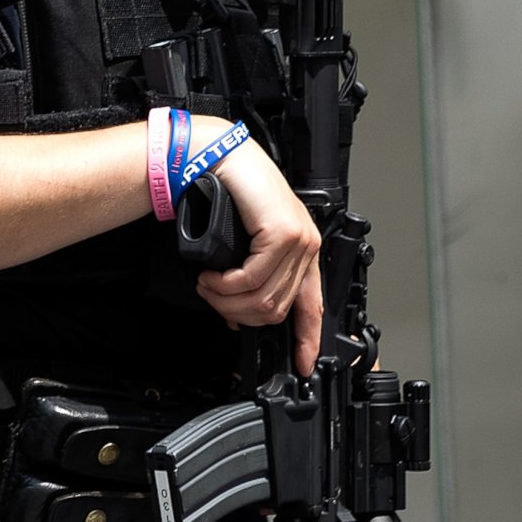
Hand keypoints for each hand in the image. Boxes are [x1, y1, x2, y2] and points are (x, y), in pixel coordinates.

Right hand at [193, 133, 324, 374]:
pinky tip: (212, 276)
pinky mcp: (282, 233)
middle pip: (277, 309)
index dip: (308, 340)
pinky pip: (251, 279)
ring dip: (227, 300)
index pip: (314, 306)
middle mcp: (306, 246)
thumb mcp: (245, 244)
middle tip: (212, 299)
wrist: (219, 157)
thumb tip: (239, 316)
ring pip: (264, 299)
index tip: (303, 365)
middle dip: (238, 313)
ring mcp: (298, 239)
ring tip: (207, 285)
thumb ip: (251, 277)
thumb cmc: (231, 193)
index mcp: (303, 251)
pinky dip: (226, 285)